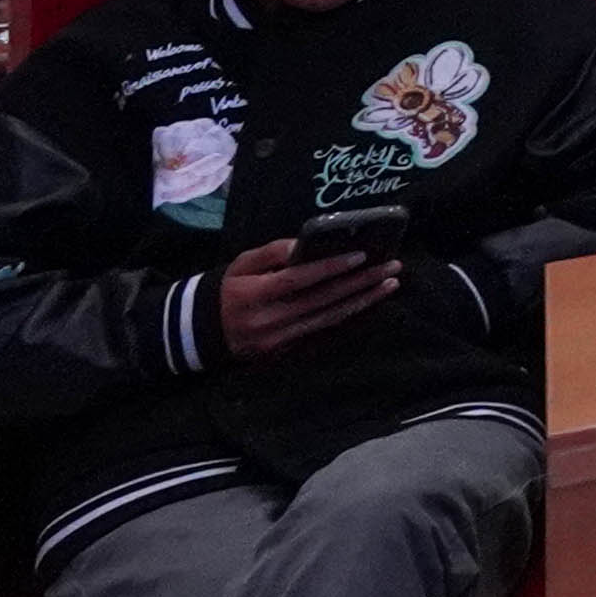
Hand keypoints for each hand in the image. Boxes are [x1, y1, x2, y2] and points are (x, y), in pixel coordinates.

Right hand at [215, 237, 402, 358]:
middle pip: (322, 300)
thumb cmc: (229, 288)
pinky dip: (348, 317)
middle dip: (361, 283)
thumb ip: (275, 252)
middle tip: (392, 267)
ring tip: (389, 284)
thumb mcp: (243, 263)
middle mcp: (269, 320)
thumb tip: (308, 243)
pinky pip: (324, 333)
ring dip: (363, 301)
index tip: (362, 256)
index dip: (330, 268)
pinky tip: (369, 304)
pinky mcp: (286, 352)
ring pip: (329, 319)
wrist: (204, 331)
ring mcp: (279, 341)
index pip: (298, 280)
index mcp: (255, 294)